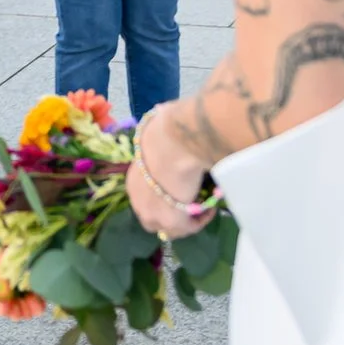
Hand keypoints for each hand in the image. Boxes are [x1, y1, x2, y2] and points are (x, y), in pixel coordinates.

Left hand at [127, 99, 213, 236]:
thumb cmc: (169, 131)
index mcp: (133, 177)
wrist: (174, 143)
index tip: (182, 191)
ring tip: (204, 207)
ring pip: (170, 227)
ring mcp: (150, 212)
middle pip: (154, 218)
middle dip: (173, 215)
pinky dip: (200, 221)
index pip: (145, 197)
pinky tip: (210, 209)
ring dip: (187, 219)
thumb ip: (163, 133)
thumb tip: (165, 115)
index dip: (163, 198)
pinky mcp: (169, 221)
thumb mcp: (161, 131)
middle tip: (193, 205)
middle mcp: (136, 197)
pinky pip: (187, 229)